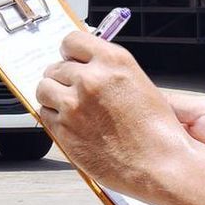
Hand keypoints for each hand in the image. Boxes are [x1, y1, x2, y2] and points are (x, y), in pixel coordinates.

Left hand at [35, 30, 198, 196]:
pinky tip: (71, 124)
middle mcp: (91, 79)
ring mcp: (74, 105)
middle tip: (72, 89)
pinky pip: (44, 114)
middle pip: (55, 67)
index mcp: (113, 62)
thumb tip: (84, 65)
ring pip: (43, 89)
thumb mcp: (138, 83)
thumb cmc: (156, 130)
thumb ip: (107, 71)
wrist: (160, 163)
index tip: (70, 58)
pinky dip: (54, 117)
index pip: (72, 41)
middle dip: (62, 77)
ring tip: (68, 106)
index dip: (69, 52)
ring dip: (52, 95)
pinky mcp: (64, 130)